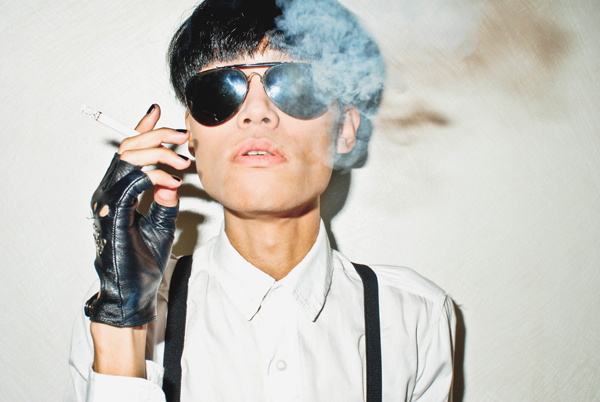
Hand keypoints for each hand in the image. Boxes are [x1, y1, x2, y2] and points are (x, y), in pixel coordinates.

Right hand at [86, 104, 190, 326]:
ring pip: (128, 159)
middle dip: (157, 136)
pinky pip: (131, 181)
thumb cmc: (143, 265)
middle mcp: (109, 193)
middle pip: (128, 149)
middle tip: (183, 136)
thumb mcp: (161, 225)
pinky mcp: (113, 213)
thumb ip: (165, 202)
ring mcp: (108, 202)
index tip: (156, 112)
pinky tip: (172, 180)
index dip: (142, 130)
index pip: (129, 153)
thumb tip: (171, 182)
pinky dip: (153, 175)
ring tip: (182, 159)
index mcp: (119, 194)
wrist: (134, 293)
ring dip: (158, 152)